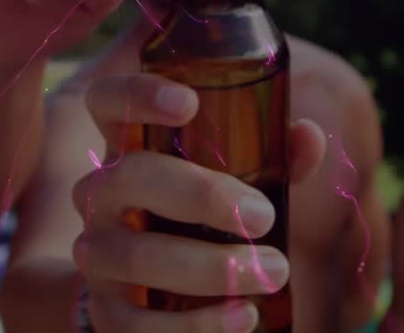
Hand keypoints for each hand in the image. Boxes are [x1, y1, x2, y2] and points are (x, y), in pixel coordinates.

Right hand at [70, 73, 325, 332]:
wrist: (154, 294)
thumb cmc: (203, 219)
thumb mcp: (236, 182)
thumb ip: (272, 157)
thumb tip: (307, 136)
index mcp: (127, 147)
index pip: (107, 102)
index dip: (137, 93)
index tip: (190, 102)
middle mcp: (99, 195)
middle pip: (126, 177)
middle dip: (199, 195)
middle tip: (263, 216)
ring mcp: (96, 253)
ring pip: (133, 255)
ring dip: (208, 267)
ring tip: (273, 272)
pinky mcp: (106, 312)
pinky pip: (136, 323)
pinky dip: (196, 324)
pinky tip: (245, 316)